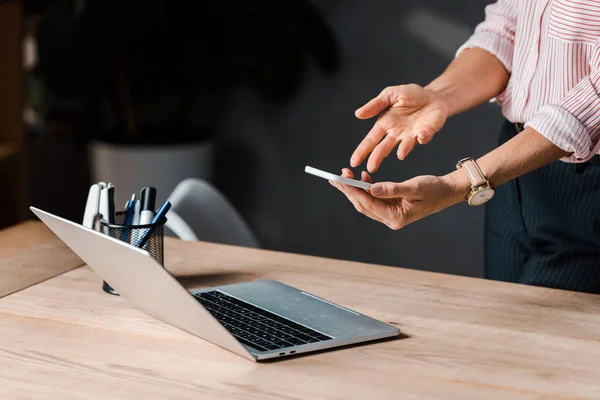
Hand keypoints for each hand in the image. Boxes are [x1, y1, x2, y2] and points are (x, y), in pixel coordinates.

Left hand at [330, 169, 469, 229]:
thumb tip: (371, 189)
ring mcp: (390, 215)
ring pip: (366, 202)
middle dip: (348, 191)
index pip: (368, 204)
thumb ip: (392, 189)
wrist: (447, 192)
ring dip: (355, 189)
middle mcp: (390, 219)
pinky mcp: (391, 207)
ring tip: (345, 175)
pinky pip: (374, 199)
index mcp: (395, 218)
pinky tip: (362, 177)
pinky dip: (366, 188)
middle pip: (363, 205)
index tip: (340, 179)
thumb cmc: (434, 189)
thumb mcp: (414, 187)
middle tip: (335, 177)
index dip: (352, 191)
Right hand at [351, 84, 448, 171]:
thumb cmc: (410, 95)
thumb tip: (358, 113)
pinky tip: (421, 136)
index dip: (362, 151)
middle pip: (384, 148)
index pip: (370, 140)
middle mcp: (396, 134)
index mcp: (385, 124)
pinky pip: (424, 138)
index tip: (354, 162)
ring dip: (403, 150)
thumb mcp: (390, 94)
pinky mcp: (426, 133)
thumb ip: (375, 104)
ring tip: (400, 154)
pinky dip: (423, 138)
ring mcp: (411, 136)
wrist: (433, 96)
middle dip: (377, 158)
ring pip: (404, 147)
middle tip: (371, 168)